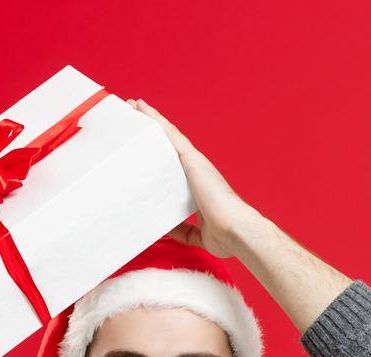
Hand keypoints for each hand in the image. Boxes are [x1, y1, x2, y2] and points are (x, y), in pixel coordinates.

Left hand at [129, 99, 265, 258]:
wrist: (238, 232)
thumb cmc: (226, 235)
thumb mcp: (198, 234)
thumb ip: (184, 231)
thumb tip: (167, 230)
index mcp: (200, 186)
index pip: (176, 164)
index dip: (162, 151)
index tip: (147, 144)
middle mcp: (198, 170)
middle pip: (170, 144)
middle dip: (154, 129)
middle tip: (135, 117)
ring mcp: (195, 163)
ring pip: (168, 133)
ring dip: (151, 118)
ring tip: (132, 106)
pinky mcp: (192, 159)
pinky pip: (169, 133)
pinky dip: (155, 118)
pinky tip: (141, 107)